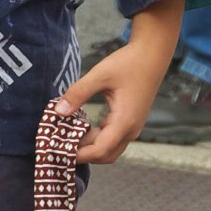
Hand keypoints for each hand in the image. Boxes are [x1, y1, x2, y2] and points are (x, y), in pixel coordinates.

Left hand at [54, 0, 184, 162]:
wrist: (152, 55)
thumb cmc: (128, 63)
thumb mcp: (100, 75)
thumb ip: (78, 93)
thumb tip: (57, 112)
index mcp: (124, 122)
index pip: (99, 151)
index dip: (78, 154)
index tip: (58, 150)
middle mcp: (131, 130)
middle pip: (104, 155)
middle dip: (82, 154)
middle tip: (59, 144)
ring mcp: (132, 127)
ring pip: (109, 148)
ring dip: (89, 146)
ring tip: (66, 136)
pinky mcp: (130, 121)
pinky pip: (112, 138)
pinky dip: (95, 138)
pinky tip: (79, 126)